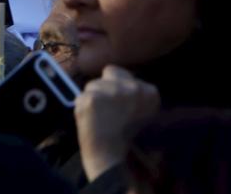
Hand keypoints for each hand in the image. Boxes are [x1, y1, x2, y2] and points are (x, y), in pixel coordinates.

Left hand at [75, 65, 159, 181]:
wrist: (111, 158)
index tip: (119, 105)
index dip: (117, 86)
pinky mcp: (92, 99)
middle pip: (108, 73)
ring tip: (100, 118)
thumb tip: (110, 72)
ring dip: (92, 98)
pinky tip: (90, 121)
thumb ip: (130, 91)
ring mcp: (112, 91)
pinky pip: (80, 96)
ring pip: (92, 84)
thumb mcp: (139, 112)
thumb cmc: (125, 138)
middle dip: (104, 87)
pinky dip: (81, 108)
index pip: (122, 72)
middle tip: (107, 111)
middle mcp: (133, 88)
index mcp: (150, 92)